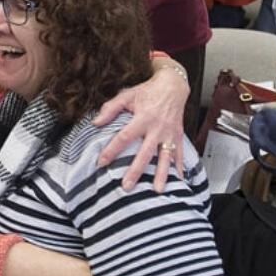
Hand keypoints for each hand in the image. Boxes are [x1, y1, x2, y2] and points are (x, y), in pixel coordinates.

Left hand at [93, 63, 187, 191]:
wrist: (173, 85)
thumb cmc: (148, 91)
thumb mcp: (127, 95)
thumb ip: (110, 108)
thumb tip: (96, 122)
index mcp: (143, 118)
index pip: (124, 137)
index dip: (112, 150)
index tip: (101, 162)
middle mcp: (157, 128)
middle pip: (145, 153)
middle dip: (136, 171)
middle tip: (127, 186)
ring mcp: (169, 134)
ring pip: (165, 157)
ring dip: (162, 174)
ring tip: (157, 190)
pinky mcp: (178, 136)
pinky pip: (179, 154)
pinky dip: (179, 168)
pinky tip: (178, 180)